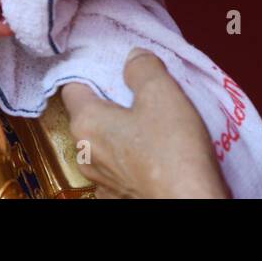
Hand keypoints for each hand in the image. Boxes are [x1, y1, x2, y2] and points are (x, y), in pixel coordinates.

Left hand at [61, 48, 229, 198]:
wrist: (189, 202)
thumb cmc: (172, 151)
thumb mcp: (162, 93)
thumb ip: (142, 68)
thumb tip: (132, 58)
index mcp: (87, 123)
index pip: (72, 85)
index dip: (90, 70)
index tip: (109, 64)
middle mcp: (85, 153)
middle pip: (89, 115)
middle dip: (110, 101)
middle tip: (138, 91)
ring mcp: (100, 179)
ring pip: (104, 143)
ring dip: (121, 131)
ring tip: (151, 121)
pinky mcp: (118, 196)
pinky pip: (118, 166)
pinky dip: (130, 156)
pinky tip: (153, 151)